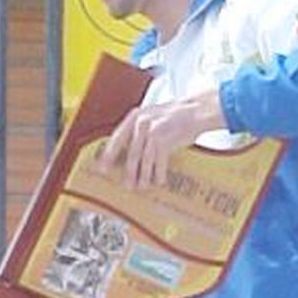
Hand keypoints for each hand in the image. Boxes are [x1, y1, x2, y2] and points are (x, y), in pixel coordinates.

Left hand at [96, 89, 225, 188]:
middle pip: (131, 152)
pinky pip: (159, 161)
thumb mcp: (151, 117)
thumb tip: (126, 152)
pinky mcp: (166, 139)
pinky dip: (159, 173)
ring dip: (143, 175)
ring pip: (144, 159)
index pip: (117, 137)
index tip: (102, 168)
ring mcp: (153, 130)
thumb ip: (138, 130)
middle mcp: (142, 122)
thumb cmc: (173, 116)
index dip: (109, 154)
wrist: (195, 110)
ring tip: (141, 186)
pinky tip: (159, 180)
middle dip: (128, 171)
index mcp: (135, 116)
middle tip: (125, 185)